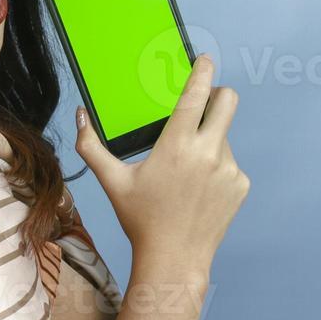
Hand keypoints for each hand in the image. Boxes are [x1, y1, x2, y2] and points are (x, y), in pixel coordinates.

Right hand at [74, 55, 248, 280]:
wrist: (174, 259)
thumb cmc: (141, 220)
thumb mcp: (112, 181)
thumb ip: (91, 146)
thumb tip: (80, 116)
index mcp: (177, 146)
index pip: (197, 95)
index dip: (202, 71)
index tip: (204, 59)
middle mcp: (208, 153)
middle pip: (228, 102)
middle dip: (219, 93)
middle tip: (204, 100)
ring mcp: (229, 169)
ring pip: (223, 136)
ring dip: (209, 140)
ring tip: (186, 170)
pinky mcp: (240, 185)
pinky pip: (230, 162)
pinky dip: (216, 166)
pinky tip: (198, 188)